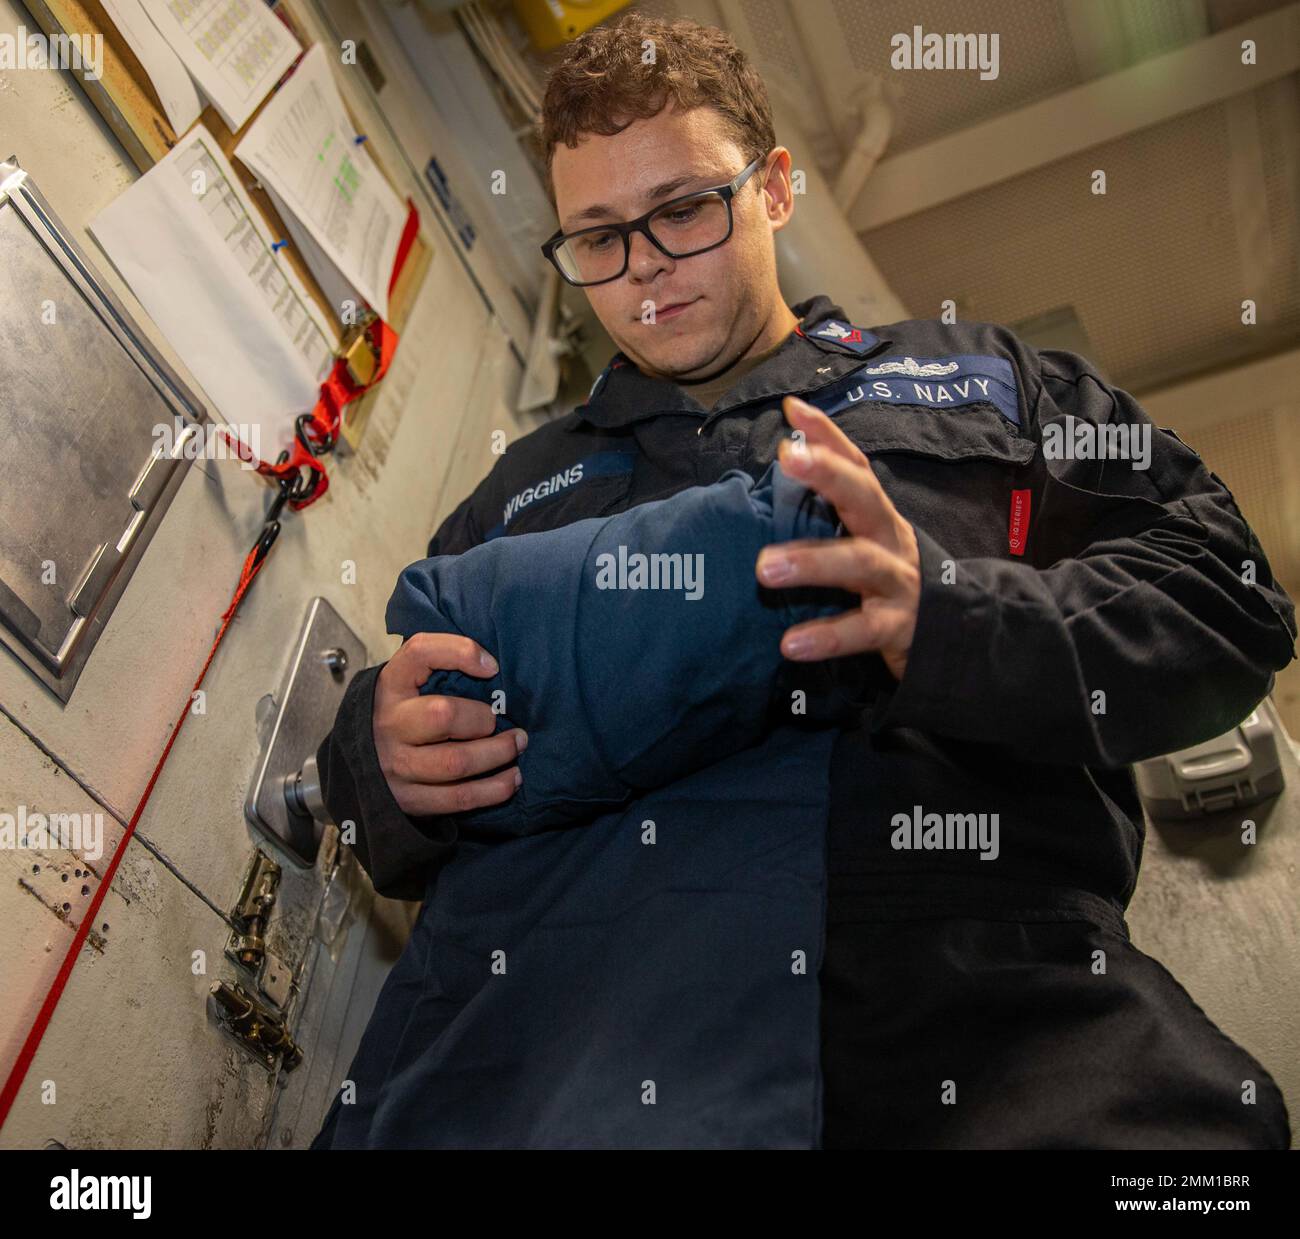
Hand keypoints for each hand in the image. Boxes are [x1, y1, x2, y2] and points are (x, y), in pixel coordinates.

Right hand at [373, 633, 525, 815]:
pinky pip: (459, 798)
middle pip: (443, 716)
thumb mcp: (408, 681)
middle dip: (484, 719)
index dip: (460, 652)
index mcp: (391, 685)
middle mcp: (390, 724)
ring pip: (456, 763)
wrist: (361, 762)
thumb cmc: (401, 713)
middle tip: (503, 720)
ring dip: (498, 754)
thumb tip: (490, 666)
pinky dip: (494, 790)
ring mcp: (397, 765)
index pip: (420, 652)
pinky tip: (511, 779)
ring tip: (517, 746)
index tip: (492, 667)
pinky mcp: (409, 799)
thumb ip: (441, 663)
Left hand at [755, 395, 921, 681]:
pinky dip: (826, 637)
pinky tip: (790, 644)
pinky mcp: (898, 627)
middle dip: (827, 473)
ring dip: (811, 562)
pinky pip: (861, 631)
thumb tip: (782, 465)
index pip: (855, 467)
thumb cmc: (890, 581)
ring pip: (859, 563)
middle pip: (864, 497)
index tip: (792, 409)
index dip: (828, 436)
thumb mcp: (867, 541)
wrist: (957, 636)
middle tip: (785, 457)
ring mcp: (897, 582)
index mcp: (877, 517)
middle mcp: (889, 540)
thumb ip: (832, 512)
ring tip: (764, 568)